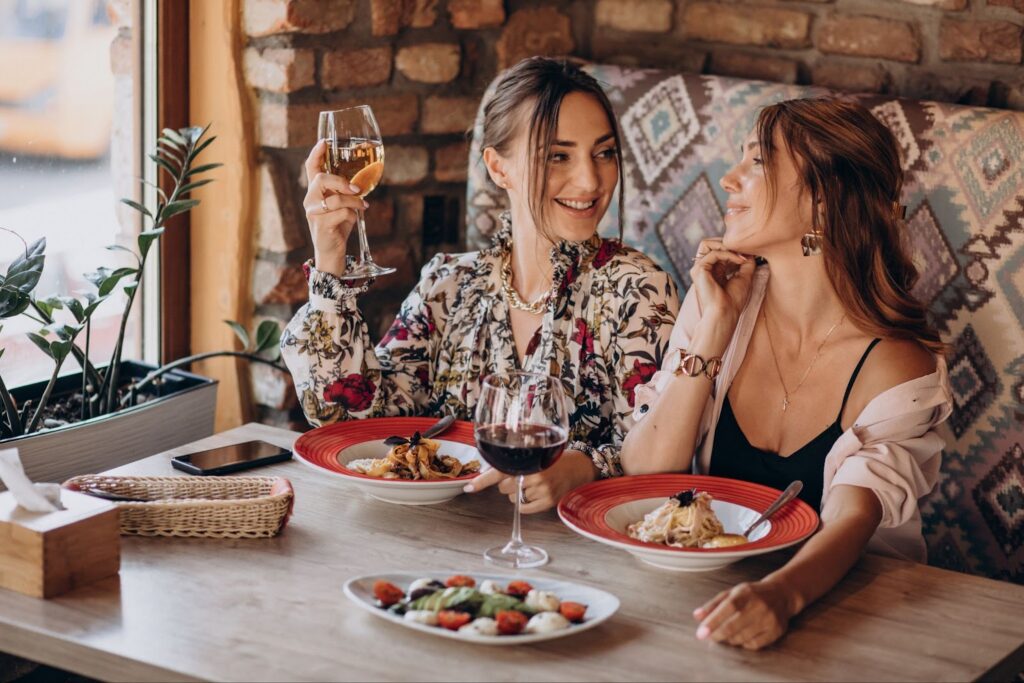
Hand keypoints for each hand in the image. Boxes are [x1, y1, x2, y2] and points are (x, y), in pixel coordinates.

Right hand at [302, 139, 368, 276]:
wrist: (332, 252)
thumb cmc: (337, 226)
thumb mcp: (342, 205)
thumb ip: (346, 192)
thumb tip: (362, 182)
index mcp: (315, 192)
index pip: (311, 168)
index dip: (316, 153)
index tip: (324, 142)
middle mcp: (310, 200)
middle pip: (321, 179)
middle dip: (341, 182)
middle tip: (356, 189)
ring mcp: (313, 213)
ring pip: (335, 199)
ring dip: (354, 202)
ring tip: (363, 206)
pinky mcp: (321, 225)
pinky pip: (342, 213)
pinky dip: (353, 214)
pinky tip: (355, 219)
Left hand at [463, 450, 596, 512]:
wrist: (579, 466)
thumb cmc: (554, 459)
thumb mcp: (535, 453)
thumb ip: (515, 461)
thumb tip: (491, 471)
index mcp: (529, 461)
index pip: (499, 471)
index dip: (482, 480)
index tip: (468, 488)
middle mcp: (534, 475)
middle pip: (503, 487)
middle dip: (509, 483)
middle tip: (526, 475)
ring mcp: (541, 490)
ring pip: (513, 498)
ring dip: (519, 493)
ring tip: (536, 483)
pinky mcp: (547, 502)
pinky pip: (523, 509)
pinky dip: (525, 504)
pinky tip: (536, 494)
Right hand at [689, 238, 755, 331]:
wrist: (725, 314)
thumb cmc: (733, 301)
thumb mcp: (744, 277)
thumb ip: (745, 263)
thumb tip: (750, 251)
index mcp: (711, 270)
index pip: (717, 249)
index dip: (732, 248)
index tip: (749, 254)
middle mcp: (703, 268)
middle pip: (709, 243)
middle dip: (728, 244)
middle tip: (744, 252)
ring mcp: (698, 268)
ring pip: (707, 243)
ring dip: (726, 246)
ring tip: (741, 255)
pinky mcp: (698, 270)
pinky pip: (713, 253)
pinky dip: (728, 254)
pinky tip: (740, 260)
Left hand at [692, 579, 796, 649]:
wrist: (782, 594)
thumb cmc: (752, 594)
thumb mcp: (732, 593)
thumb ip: (713, 604)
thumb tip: (696, 616)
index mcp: (745, 593)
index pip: (727, 608)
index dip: (712, 622)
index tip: (700, 633)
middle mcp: (759, 606)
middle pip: (733, 626)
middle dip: (717, 634)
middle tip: (709, 637)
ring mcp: (769, 619)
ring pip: (742, 638)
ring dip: (729, 639)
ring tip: (726, 634)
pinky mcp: (776, 631)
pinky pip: (754, 645)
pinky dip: (744, 643)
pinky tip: (742, 636)